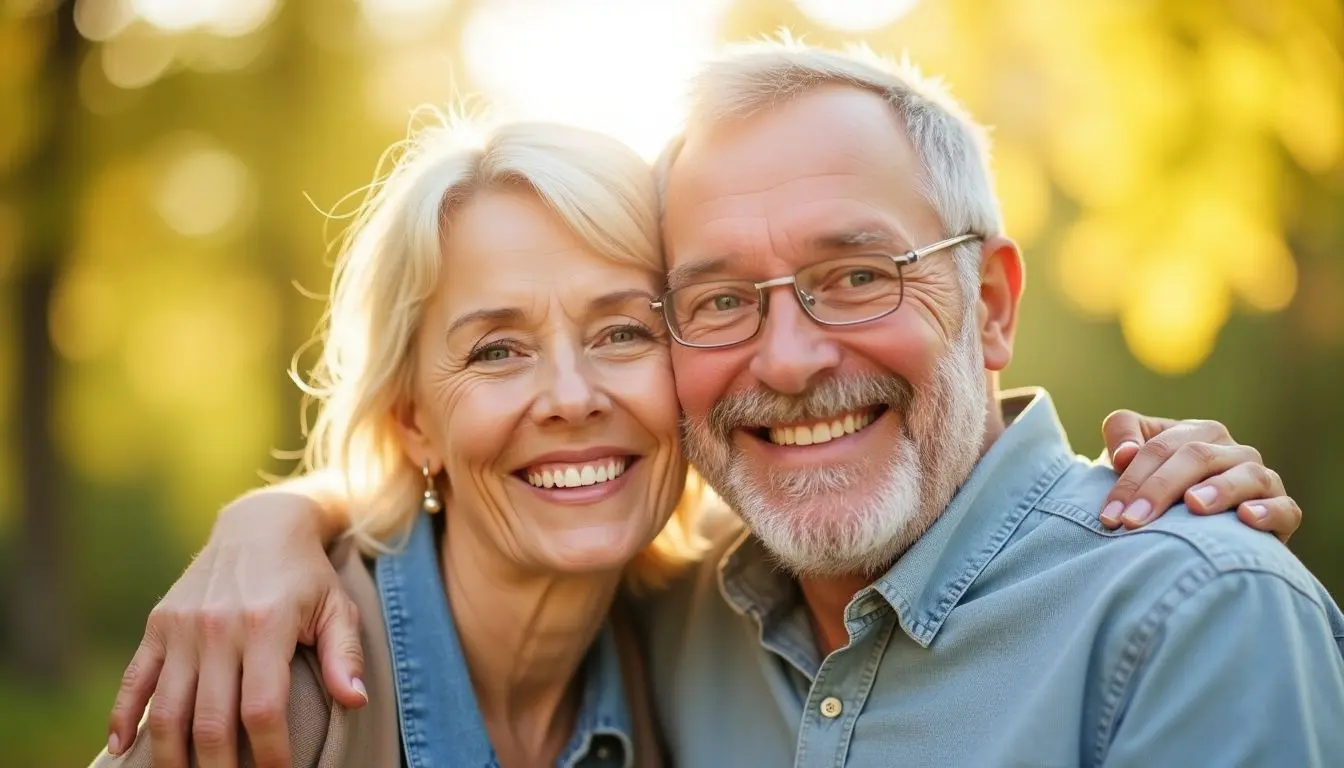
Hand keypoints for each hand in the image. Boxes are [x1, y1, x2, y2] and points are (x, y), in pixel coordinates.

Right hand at [106, 490, 366, 767]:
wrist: (262, 525)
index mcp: (266, 625)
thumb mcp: (337, 608)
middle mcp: (219, 627)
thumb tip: (356, 701)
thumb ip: (344, 656)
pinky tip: (125, 750)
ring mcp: (183, 627)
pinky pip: (135, 680)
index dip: (270, 753)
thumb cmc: (307, 576)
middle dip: (222, 767)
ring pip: (168, 711)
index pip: (263, 709)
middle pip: (210, 721)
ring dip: (174, 757)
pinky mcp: (158, 625)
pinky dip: (124, 718)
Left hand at [1097, 410, 1300, 541]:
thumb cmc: (1155, 490)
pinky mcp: (1283, 510)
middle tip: (1133, 521)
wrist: (1197, 532)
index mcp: (1197, 433)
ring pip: (1246, 475)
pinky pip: (1285, 508)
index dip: (1131, 478)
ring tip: (1194, 505)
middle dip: (1160, 488)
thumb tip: (1125, 453)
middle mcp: (1232, 451)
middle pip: (1197, 456)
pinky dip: (1269, 511)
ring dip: (1220, 489)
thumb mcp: (1130, 461)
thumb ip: (1121, 438)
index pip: (1160, 446)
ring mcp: (1261, 478)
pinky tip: (1247, 517)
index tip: (1109, 515)